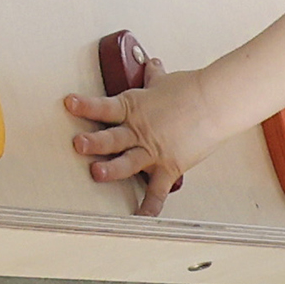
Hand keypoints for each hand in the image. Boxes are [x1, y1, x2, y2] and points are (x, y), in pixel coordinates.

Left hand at [63, 68, 208, 217]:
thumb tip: (151, 65)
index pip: (103, 107)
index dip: (85, 106)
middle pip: (111, 138)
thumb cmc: (191, 90)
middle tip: (78, 145)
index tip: (69, 104)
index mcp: (133, 108)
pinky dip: (149, 206)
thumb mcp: (165, 81)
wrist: (215, 103)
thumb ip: (153, 77)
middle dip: (93, 142)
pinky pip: (157, 191)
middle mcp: (140, 130)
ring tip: (97, 174)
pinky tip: (139, 217)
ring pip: (127, 163)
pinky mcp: (169, 167)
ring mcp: (153, 151)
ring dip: (111, 170)